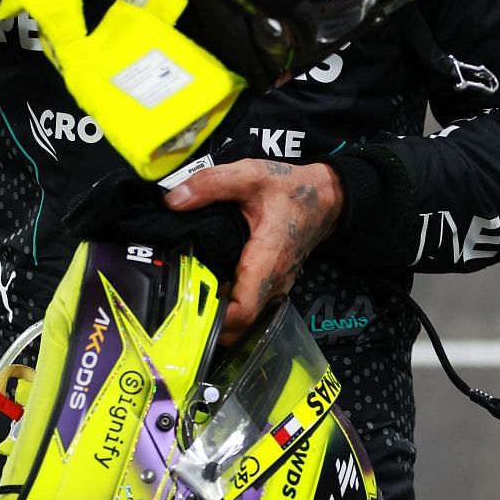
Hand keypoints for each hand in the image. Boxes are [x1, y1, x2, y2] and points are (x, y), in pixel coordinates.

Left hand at [164, 159, 343, 342]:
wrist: (326, 197)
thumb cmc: (291, 188)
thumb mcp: (251, 175)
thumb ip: (212, 184)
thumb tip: (174, 200)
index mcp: (268, 260)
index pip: (243, 312)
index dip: (214, 319)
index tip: (186, 307)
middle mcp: (274, 282)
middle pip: (239, 325)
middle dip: (207, 321)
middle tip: (176, 300)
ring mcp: (275, 288)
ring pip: (243, 319)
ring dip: (216, 314)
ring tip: (185, 292)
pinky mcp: (272, 285)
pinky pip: (248, 305)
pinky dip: (226, 304)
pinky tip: (204, 284)